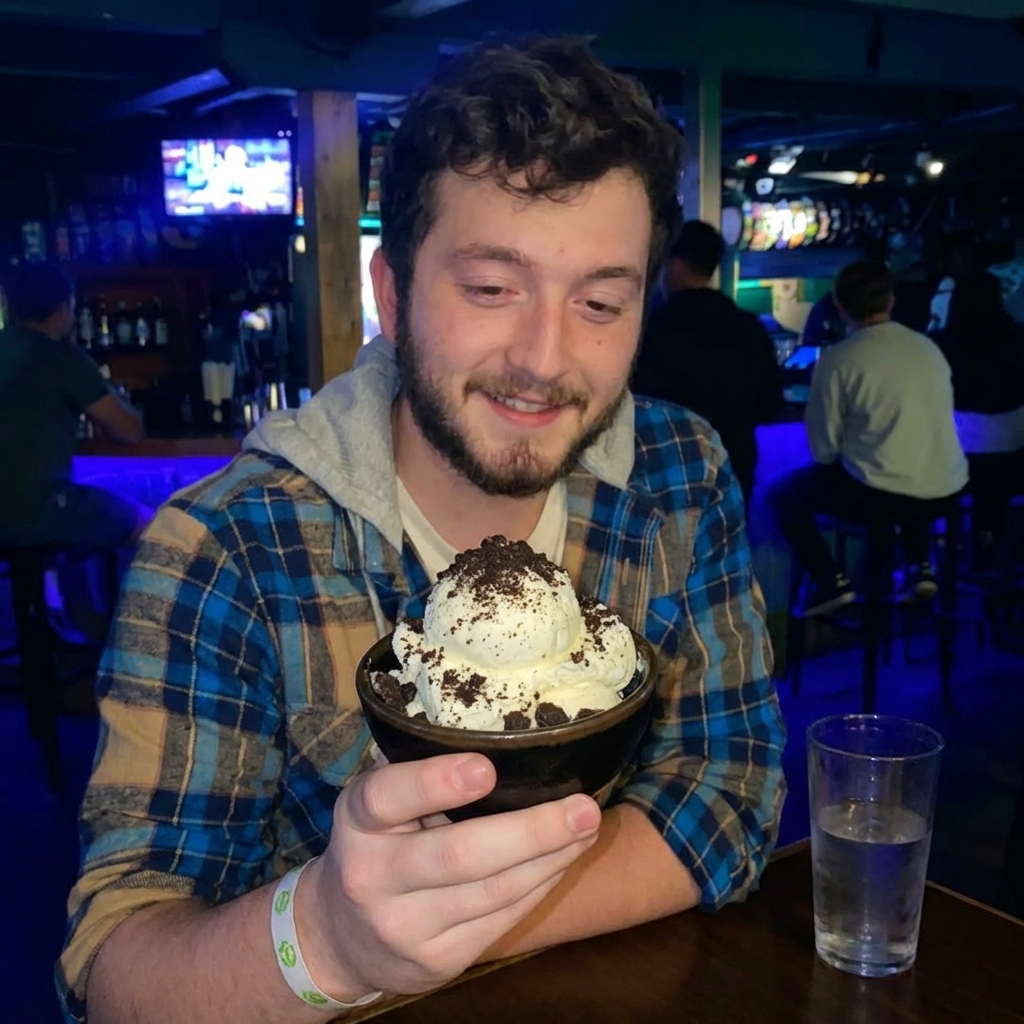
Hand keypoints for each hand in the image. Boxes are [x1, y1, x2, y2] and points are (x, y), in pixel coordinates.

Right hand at [296, 753, 600, 1000]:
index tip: (486, 767)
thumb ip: (417, 770)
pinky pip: (501, 919)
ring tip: (588, 827)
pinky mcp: (436, 961)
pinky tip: (564, 859)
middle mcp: (372, 876)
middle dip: (531, 832)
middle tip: (583, 807)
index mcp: (358, 820)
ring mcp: (404, 925)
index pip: (387, 797)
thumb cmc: (377, 841)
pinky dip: (540, 885)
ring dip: (551, 858)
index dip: (436, 782)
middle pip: (460, 856)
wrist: (342, 936)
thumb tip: (502, 727)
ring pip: (494, 892)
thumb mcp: (377, 803)